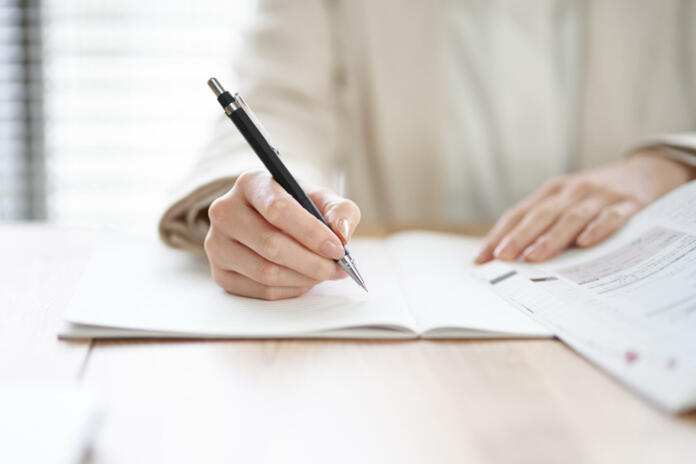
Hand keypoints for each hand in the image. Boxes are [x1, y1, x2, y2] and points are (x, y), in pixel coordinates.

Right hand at [204, 169, 360, 299]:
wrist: (269, 223)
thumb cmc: (298, 209)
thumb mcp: (322, 199)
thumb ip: (340, 211)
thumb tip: (341, 233)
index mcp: (250, 183)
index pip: (277, 209)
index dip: (311, 232)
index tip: (338, 248)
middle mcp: (225, 211)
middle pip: (271, 245)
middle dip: (312, 262)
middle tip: (337, 269)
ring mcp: (217, 244)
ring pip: (266, 272)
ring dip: (304, 278)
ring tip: (323, 274)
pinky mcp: (219, 273)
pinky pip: (261, 291)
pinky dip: (291, 290)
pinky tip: (303, 280)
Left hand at [475, 150, 695, 263]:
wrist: (647, 172)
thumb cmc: (595, 196)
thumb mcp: (566, 202)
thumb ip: (543, 225)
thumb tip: (511, 257)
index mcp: (551, 192)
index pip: (518, 214)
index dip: (498, 235)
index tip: (481, 258)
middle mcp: (571, 191)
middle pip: (540, 215)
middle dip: (519, 237)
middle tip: (502, 257)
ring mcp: (599, 196)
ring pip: (571, 217)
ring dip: (551, 238)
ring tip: (533, 257)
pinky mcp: (627, 204)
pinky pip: (611, 217)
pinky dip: (598, 228)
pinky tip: (585, 243)